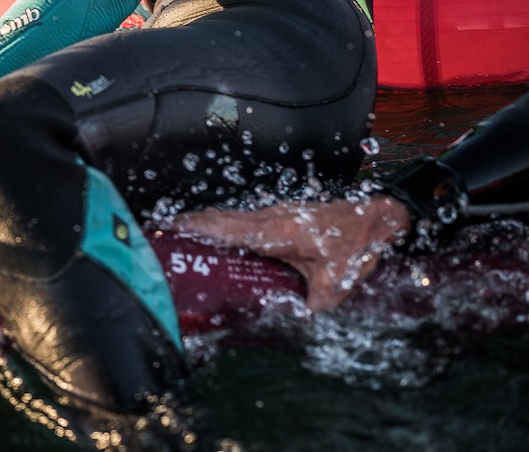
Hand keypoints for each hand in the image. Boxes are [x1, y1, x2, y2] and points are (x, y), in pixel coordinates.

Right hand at [172, 195, 410, 310]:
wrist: (376, 215)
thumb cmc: (355, 244)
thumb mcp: (335, 284)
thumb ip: (311, 306)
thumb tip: (293, 326)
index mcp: (275, 231)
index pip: (225, 228)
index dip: (194, 227)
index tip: (168, 227)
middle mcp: (268, 217)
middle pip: (219, 218)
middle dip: (189, 224)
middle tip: (162, 234)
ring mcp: (273, 212)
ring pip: (229, 215)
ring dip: (204, 223)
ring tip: (180, 235)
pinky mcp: (279, 213)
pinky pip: (241, 217)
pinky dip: (221, 224)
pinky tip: (217, 236)